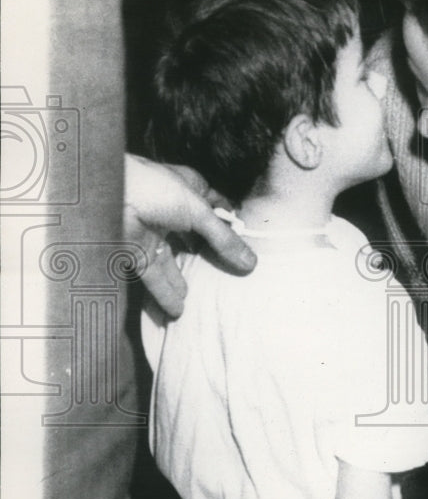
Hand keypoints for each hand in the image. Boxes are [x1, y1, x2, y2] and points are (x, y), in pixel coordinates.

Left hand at [124, 153, 255, 316]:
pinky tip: (178, 310)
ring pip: (174, 259)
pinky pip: (154, 275)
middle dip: (209, 254)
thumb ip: (223, 239)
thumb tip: (250, 263)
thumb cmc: (155, 189)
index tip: (245, 247)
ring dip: (186, 279)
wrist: (106, 195)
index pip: (215, 208)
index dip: (229, 226)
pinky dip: (165, 293)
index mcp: (189, 190)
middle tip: (230, 275)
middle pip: (195, 237)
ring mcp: (153, 232)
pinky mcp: (136, 252)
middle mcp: (172, 211)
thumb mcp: (199, 211)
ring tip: (205, 297)